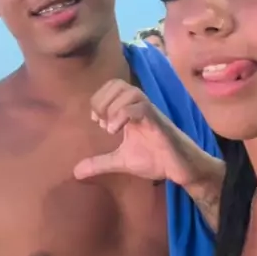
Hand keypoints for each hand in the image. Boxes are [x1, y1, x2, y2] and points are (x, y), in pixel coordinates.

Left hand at [73, 79, 221, 200]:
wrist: (181, 168)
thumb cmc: (156, 159)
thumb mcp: (122, 161)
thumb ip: (100, 163)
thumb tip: (75, 172)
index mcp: (130, 111)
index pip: (112, 86)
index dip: (99, 98)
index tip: (97, 120)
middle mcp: (140, 107)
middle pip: (118, 83)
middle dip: (102, 101)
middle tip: (100, 123)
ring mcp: (150, 113)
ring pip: (129, 91)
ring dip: (112, 108)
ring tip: (110, 128)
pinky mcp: (158, 123)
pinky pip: (140, 107)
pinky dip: (123, 115)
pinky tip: (116, 131)